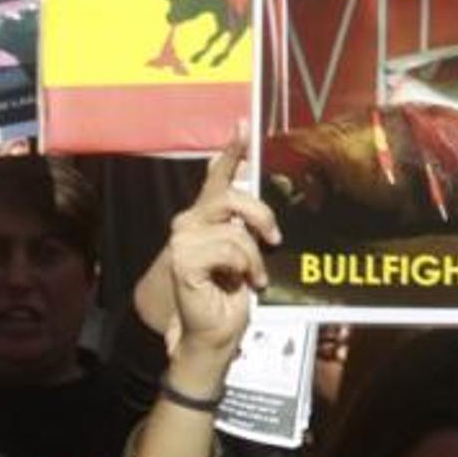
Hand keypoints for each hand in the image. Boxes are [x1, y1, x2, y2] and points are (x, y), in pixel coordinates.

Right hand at [165, 130, 280, 367]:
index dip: (231, 149)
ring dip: (254, 256)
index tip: (244, 123)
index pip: (217, 175)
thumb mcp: (248, 251)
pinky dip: (245, 267)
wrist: (216, 332)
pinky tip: (242, 282)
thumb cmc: (232, 294)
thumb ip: (248, 222)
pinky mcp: (184, 259)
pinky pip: (230, 248)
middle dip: (261, 215)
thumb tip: (260, 192)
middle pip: (232, 196)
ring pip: (236, 228)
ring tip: (254, 276)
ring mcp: (183, 239)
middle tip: (274, 239)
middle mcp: (189, 222)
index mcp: (206, 216)